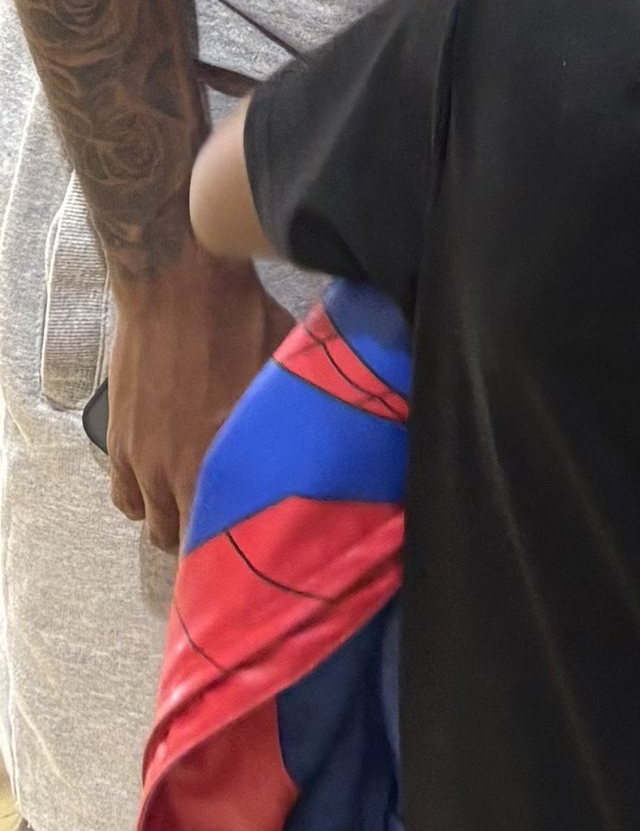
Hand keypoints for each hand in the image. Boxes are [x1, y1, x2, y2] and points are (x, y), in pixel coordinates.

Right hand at [103, 242, 284, 552]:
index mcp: (216, 460)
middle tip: (232, 520)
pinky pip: (123, 496)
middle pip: (182, 539)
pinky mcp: (117, 439)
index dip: (240, 548)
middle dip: (207, 535)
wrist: (178, 282)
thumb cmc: (239, 320)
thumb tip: (331, 444)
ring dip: (173, 518)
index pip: (222, 539)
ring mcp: (139, 457)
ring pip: (151, 521)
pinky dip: (142, 499)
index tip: (258, 543)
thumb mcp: (282, 373)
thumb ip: (293, 421)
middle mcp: (171, 469)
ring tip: (198, 501)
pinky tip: (164, 484)